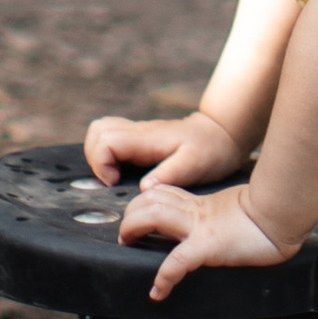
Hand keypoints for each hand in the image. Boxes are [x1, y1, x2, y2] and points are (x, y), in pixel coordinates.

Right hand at [82, 109, 241, 189]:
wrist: (222, 133)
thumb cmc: (211, 150)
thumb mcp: (195, 164)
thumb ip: (170, 174)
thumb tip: (144, 188)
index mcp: (147, 139)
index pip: (105, 140)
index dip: (101, 164)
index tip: (115, 182)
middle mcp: (138, 132)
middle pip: (96, 131)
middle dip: (95, 158)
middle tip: (112, 181)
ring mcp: (137, 133)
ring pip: (100, 130)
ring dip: (98, 154)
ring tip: (114, 176)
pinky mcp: (139, 138)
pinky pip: (111, 137)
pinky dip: (107, 153)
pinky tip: (123, 171)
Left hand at [118, 177, 298, 301]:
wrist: (284, 213)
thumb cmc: (272, 215)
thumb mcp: (239, 212)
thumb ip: (223, 216)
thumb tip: (226, 225)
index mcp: (203, 205)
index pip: (164, 194)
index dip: (144, 202)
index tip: (137, 216)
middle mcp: (197, 212)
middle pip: (149, 200)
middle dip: (129, 215)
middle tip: (126, 235)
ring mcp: (201, 227)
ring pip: (153, 215)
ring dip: (133, 230)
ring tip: (129, 246)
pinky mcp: (208, 246)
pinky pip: (177, 262)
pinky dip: (163, 278)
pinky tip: (157, 292)